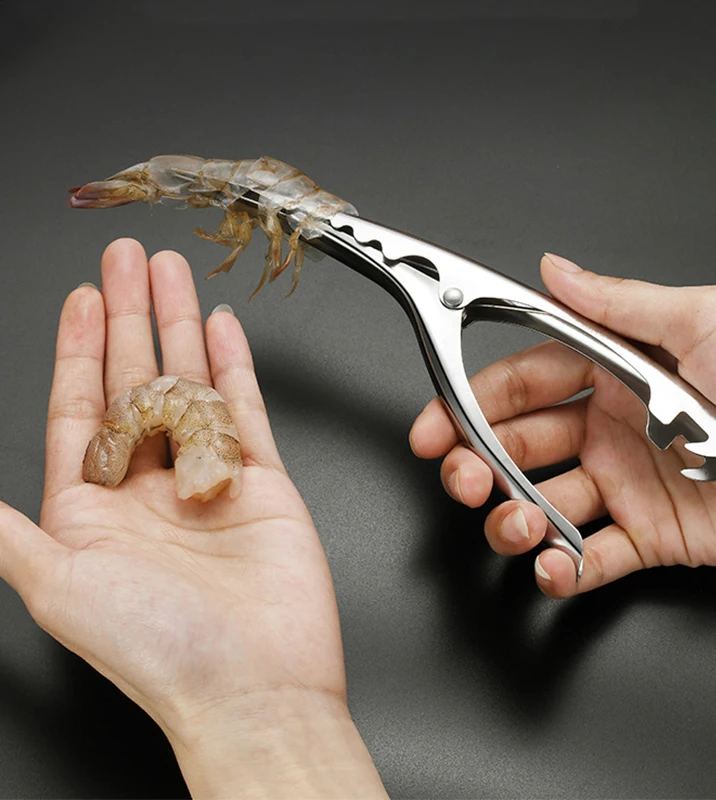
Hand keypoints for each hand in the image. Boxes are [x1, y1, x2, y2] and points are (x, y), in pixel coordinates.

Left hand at [0, 240, 385, 797]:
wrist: (253, 686)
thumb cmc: (157, 648)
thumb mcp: (56, 585)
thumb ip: (8, 530)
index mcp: (93, 510)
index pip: (79, 409)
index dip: (77, 349)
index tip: (82, 299)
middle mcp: (147, 490)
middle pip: (134, 382)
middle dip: (130, 317)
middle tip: (128, 260)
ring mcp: (205, 480)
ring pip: (190, 385)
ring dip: (179, 327)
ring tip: (172, 274)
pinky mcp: (261, 482)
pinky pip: (245, 410)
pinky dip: (235, 366)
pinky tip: (223, 329)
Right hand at [410, 253, 715, 597]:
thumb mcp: (700, 322)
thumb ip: (614, 303)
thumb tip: (550, 268)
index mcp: (611, 374)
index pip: (520, 386)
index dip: (469, 403)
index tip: (434, 423)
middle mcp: (609, 429)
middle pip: (518, 448)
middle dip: (477, 463)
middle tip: (462, 476)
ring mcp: (627, 486)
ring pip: (543, 506)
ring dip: (513, 519)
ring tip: (517, 524)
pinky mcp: (652, 537)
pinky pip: (593, 558)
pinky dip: (564, 569)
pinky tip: (556, 566)